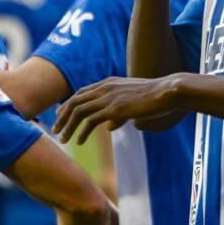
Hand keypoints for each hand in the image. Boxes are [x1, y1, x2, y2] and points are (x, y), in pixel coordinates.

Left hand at [53, 76, 179, 143]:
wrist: (167, 92)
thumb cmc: (154, 97)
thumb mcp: (132, 103)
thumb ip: (118, 113)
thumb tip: (108, 126)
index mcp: (109, 83)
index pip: (82, 92)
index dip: (68, 104)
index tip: (60, 115)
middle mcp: (105, 87)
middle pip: (75, 101)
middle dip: (62, 116)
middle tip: (55, 130)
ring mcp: (109, 97)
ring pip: (79, 111)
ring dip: (68, 126)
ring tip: (63, 139)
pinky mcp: (114, 108)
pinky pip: (91, 120)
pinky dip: (81, 132)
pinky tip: (79, 142)